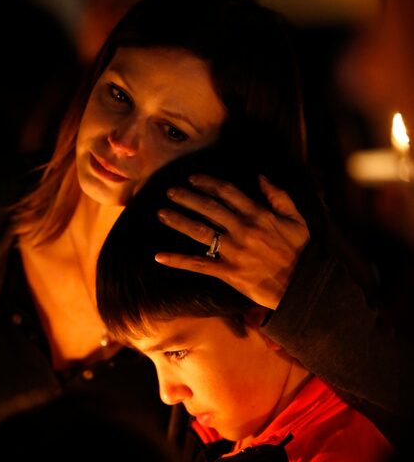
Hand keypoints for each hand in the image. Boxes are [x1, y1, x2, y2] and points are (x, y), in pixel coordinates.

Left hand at [155, 173, 309, 309]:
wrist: (302, 285)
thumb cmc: (301, 252)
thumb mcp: (296, 219)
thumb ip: (278, 195)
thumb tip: (260, 176)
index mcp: (259, 214)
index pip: (227, 192)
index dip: (207, 182)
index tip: (192, 178)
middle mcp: (243, 229)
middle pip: (208, 207)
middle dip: (187, 197)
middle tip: (170, 191)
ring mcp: (234, 251)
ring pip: (200, 231)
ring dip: (178, 221)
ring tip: (162, 213)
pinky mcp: (229, 272)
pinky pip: (199, 264)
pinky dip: (178, 260)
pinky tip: (159, 256)